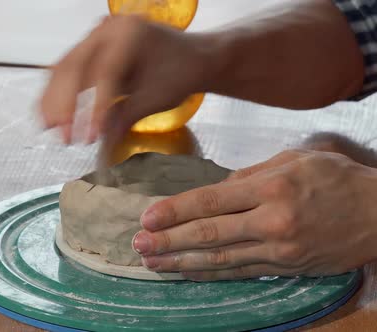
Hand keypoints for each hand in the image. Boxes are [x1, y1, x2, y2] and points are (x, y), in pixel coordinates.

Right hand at [39, 15, 215, 143]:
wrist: (193, 58)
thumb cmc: (181, 73)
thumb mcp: (156, 98)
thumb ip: (125, 117)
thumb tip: (101, 144)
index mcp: (130, 33)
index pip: (105, 72)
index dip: (94, 107)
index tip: (90, 136)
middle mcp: (108, 29)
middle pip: (75, 65)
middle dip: (65, 104)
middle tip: (64, 135)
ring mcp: (97, 37)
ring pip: (65, 68)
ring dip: (55, 100)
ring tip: (50, 128)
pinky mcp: (91, 50)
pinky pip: (68, 70)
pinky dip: (59, 93)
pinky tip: (51, 115)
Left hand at [132, 150, 376, 280]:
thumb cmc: (336, 179)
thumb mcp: (293, 160)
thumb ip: (249, 173)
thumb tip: (215, 188)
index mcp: (270, 186)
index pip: (210, 200)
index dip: (175, 210)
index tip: (147, 217)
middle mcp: (272, 220)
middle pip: (209, 233)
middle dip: (168, 240)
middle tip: (138, 245)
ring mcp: (279, 249)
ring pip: (220, 258)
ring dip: (181, 261)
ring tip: (153, 263)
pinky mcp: (286, 268)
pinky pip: (240, 272)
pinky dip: (210, 272)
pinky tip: (186, 271)